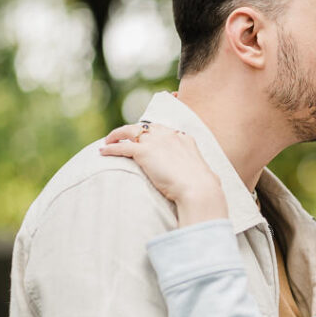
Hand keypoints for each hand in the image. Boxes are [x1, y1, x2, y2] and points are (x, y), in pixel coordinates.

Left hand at [100, 122, 226, 225]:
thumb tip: (213, 181)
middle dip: (133, 130)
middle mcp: (169, 135)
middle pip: (145, 127)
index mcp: (184, 139)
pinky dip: (111, 148)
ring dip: (117, 135)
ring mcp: (156, 142)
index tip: (145, 138)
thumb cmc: (205, 187)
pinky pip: (122, 147)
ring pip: (130, 131)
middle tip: (123, 137)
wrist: (198, 189)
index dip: (152, 133)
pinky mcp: (143, 152)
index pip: (163, 129)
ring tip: (108, 141)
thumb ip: (204, 173)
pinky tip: (102, 152)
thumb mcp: (207, 175)